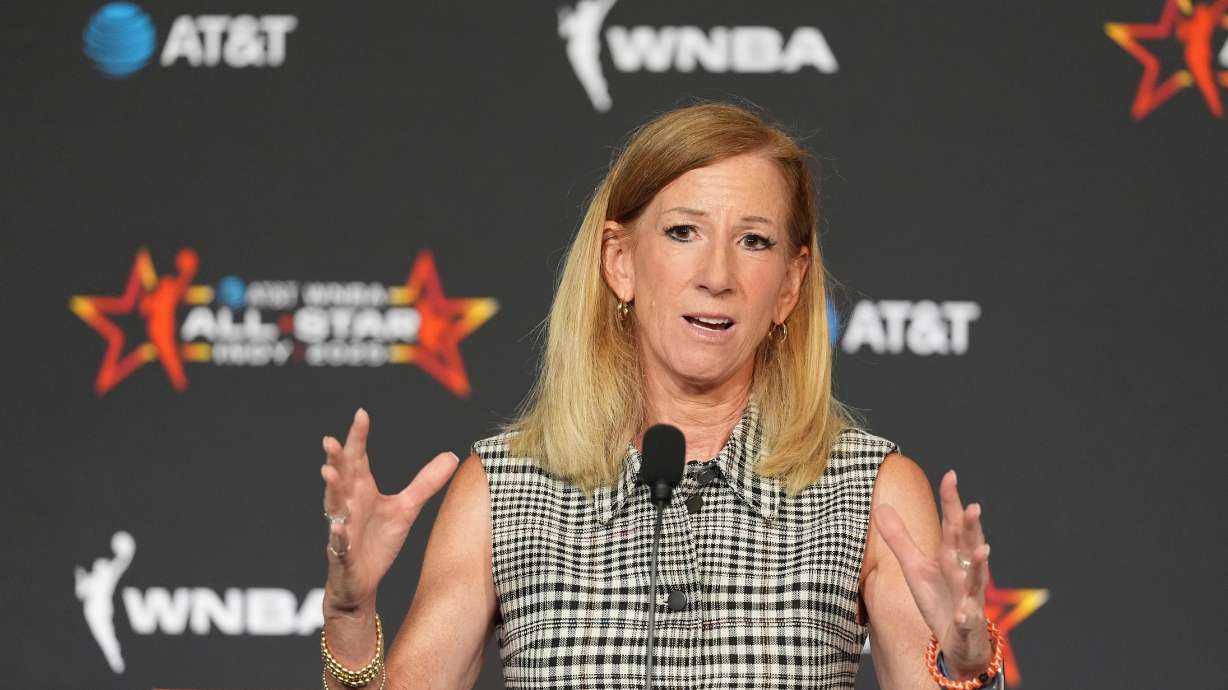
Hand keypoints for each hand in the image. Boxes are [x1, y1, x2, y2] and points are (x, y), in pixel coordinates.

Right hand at [320, 408, 458, 613]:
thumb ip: (426, 482)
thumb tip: (452, 455)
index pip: (359, 458)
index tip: (361, 414)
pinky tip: (339, 529)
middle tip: (331, 439)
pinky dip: (338, 535)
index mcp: (362, 489)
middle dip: (336, 457)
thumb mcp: (407, 509)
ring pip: (334, 506)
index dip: (359, 437)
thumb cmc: (378, 541)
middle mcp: (349, 504)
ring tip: (328, 472)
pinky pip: (338, 544)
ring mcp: (342, 528)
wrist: (362, 582)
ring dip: (331, 489)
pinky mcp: (342, 554)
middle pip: (342, 476)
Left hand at [874, 469, 992, 677]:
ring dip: (981, 564)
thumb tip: (880, 506)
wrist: (957, 640)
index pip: (952, 524)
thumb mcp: (914, 566)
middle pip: (968, 545)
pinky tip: (962, 611)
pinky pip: (968, 618)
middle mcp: (964, 572)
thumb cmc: (939, 598)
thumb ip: (899, 538)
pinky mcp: (967, 623)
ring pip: (977, 579)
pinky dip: (966, 614)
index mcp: (951, 556)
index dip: (951, 501)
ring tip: (983, 549)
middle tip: (973, 506)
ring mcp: (969, 597)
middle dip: (972, 527)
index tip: (950, 475)